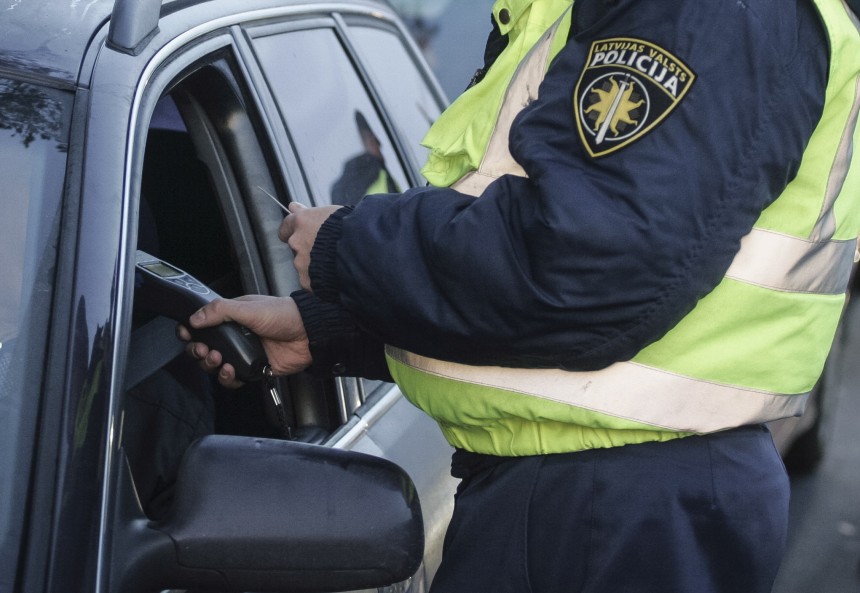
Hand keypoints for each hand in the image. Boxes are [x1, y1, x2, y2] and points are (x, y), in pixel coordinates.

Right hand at [177, 295, 311, 387]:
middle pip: (206, 348)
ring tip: (216, 359)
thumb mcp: (249, 307)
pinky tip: (230, 370)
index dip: (192, 331)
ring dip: (211, 364)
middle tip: (201, 349)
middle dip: (198, 350)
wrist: (308, 333)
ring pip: (217, 365)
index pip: (204, 325)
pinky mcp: (254, 369)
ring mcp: (244, 353)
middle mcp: (236, 336)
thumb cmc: (285, 314)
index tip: (186, 334)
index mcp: (233, 317)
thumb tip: (195, 318)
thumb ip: (221, 311)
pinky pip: (234, 379)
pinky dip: (228, 378)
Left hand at [278, 202, 341, 291]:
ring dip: (315, 265)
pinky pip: (312, 282)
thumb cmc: (350, 227)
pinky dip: (321, 281)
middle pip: (296, 248)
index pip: (286, 227)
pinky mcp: (308, 281)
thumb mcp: (330, 213)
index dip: (294, 232)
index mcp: (301, 222)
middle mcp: (297, 242)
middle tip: (327, 250)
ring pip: (304, 266)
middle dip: (308, 249)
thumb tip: (292, 206)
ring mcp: (301, 263)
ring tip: (336, 264)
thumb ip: (308, 213)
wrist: (362, 248)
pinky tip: (334, 277)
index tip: (302, 234)